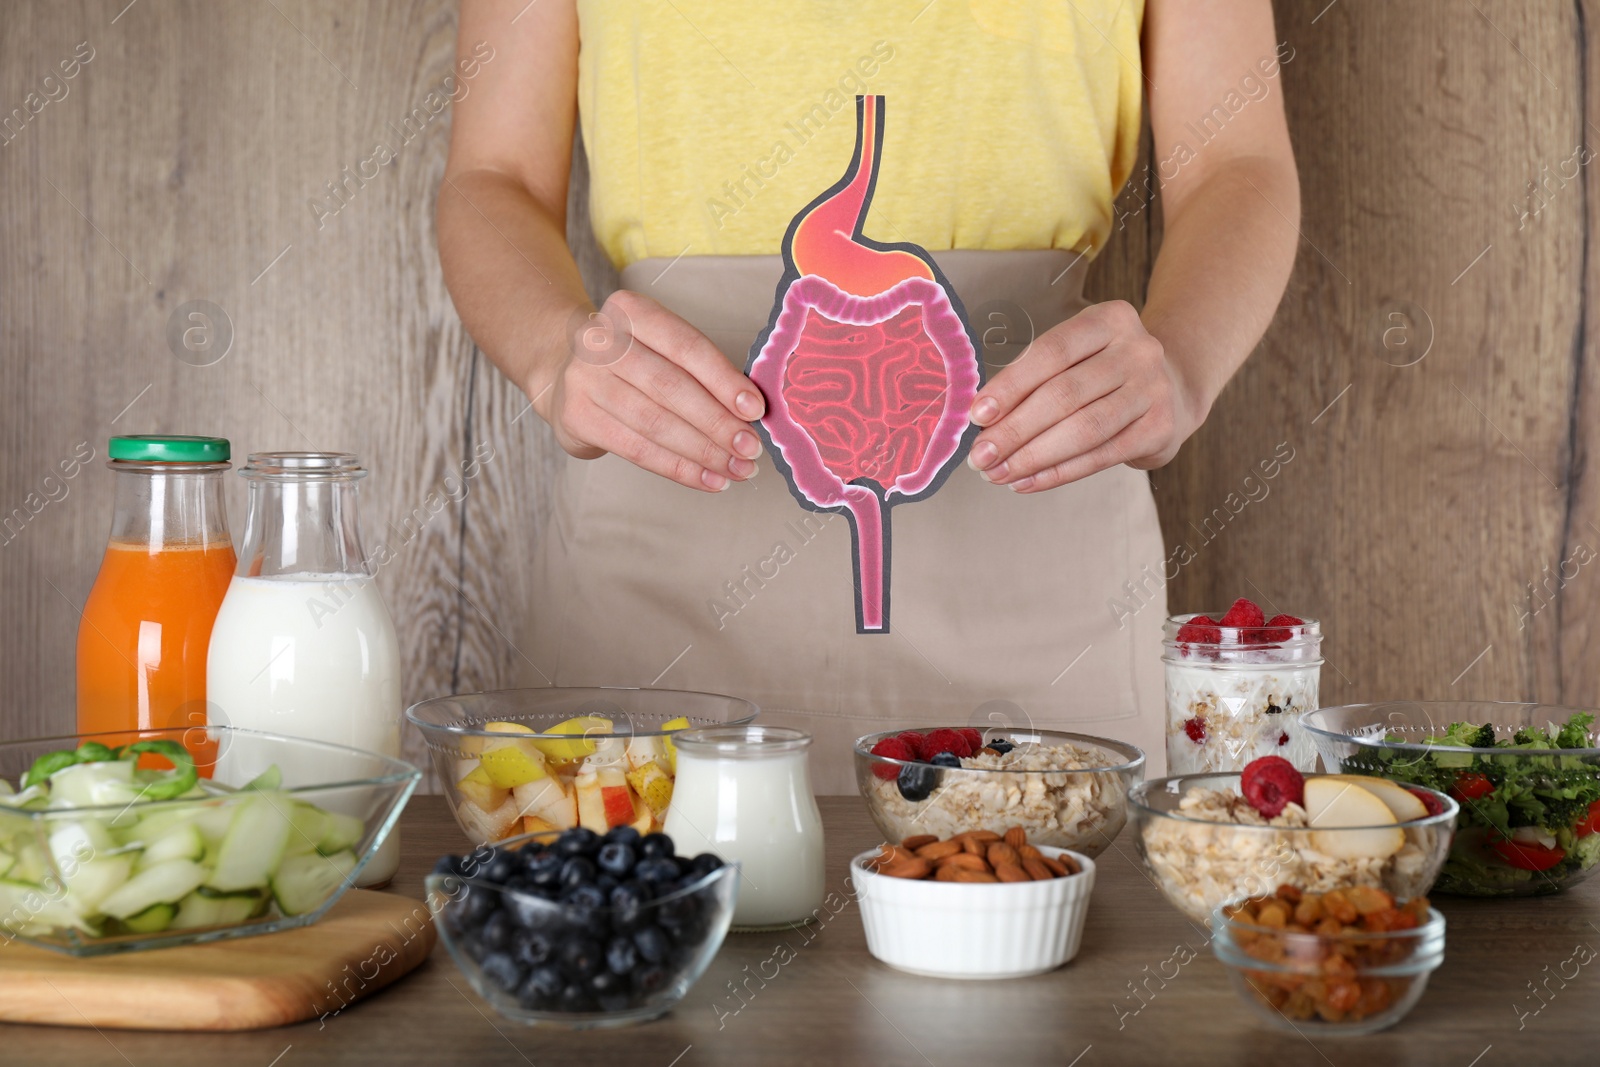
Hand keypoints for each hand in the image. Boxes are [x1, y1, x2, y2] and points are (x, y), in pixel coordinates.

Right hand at [535, 290, 766, 491]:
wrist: (564, 372)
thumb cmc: (631, 361)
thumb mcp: (658, 346)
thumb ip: (698, 370)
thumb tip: (750, 411)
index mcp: (631, 310)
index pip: (686, 346)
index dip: (724, 380)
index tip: (755, 409)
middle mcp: (602, 340)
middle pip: (671, 387)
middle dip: (718, 423)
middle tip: (751, 448)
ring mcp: (584, 379)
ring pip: (655, 423)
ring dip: (703, 452)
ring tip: (736, 469)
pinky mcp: (577, 417)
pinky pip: (637, 450)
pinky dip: (679, 468)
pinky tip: (708, 479)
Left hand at [965, 300, 1199, 492]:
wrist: (1175, 387)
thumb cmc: (1106, 371)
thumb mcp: (1079, 354)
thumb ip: (1036, 376)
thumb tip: (983, 417)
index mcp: (1109, 319)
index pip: (1051, 352)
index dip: (1010, 385)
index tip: (977, 415)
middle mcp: (1138, 350)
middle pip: (1064, 394)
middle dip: (1014, 430)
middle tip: (980, 456)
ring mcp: (1153, 389)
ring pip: (1084, 429)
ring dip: (1033, 457)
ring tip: (998, 473)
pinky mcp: (1161, 428)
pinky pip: (1101, 456)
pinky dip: (1059, 473)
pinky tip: (1027, 482)